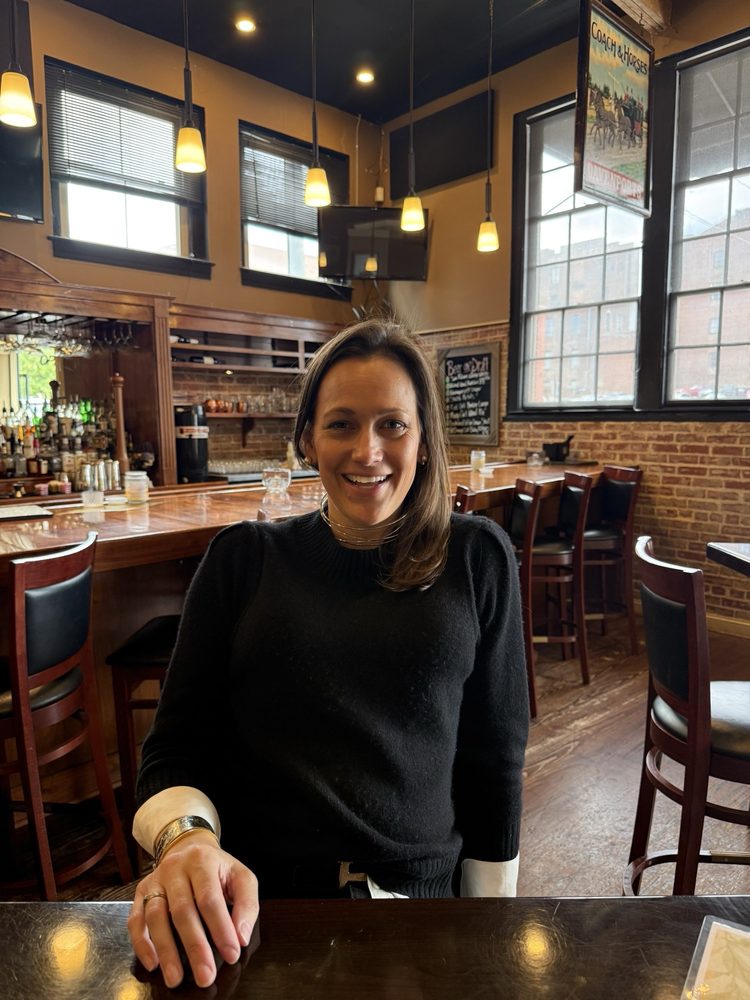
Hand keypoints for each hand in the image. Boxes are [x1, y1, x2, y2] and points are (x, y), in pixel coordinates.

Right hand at [128, 831, 258, 988]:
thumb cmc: (218, 870)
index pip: (210, 898)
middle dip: (194, 947)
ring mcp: (155, 880)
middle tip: (205, 976)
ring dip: (166, 950)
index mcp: (202, 860)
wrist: (189, 847)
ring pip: (156, 915)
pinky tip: (153, 963)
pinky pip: (136, 919)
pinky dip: (141, 943)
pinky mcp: (141, 892)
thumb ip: (247, 904)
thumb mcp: (241, 877)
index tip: (232, 955)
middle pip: (182, 910)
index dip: (220, 928)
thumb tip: (241, 938)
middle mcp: (175, 868)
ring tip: (175, 978)